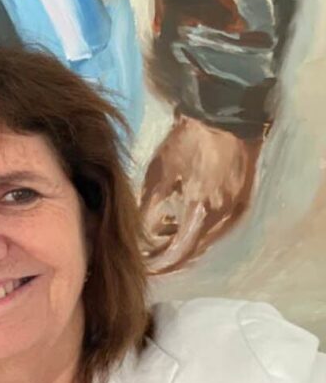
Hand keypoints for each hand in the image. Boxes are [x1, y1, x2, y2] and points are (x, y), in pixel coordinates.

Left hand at [139, 114, 260, 272]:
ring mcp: (236, 209)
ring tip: (159, 235)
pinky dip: (198, 228)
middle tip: (147, 255)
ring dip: (183, 241)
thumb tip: (140, 238)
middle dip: (169, 255)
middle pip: (194, 249)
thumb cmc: (186, 143)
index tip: (142, 266)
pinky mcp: (242, 199)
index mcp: (202, 213)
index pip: (178, 252)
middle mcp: (223, 218)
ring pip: (206, 238)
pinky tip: (180, 219)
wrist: (224, 116)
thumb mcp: (158, 176)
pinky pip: (218, 225)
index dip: (159, 263)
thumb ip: (148, 211)